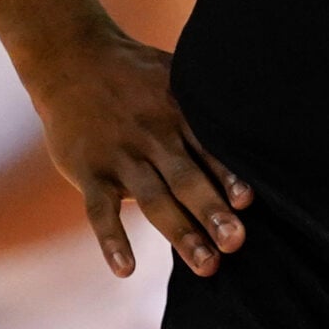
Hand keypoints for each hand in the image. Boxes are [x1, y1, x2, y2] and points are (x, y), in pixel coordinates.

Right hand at [28, 24, 251, 278]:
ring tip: (206, 265)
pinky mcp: (89, 171)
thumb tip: (257, 124)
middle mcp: (152, 135)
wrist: (72, 59)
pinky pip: (99, 210)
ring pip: (152, 199)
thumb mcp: (176, 76)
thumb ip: (206, 105)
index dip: (228, 174)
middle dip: (212, 211)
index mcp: (177, 113)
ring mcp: (120, 155)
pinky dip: (111, 240)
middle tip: (236, 243)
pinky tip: (126, 270)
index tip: (248, 202)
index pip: (208, 148)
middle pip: (186, 179)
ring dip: (180, 233)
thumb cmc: (135, 76)